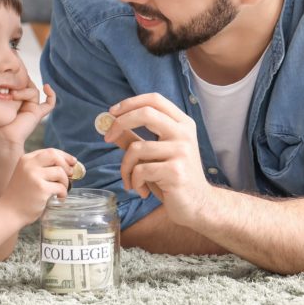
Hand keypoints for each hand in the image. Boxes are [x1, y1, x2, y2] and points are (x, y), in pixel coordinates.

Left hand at [0, 81, 56, 151]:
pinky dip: (51, 94)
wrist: (1, 140)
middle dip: (18, 82)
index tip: (1, 80)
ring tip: (14, 95)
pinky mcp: (37, 113)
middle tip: (9, 85)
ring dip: (25, 90)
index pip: (14, 84)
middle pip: (25, 84)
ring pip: (33, 90)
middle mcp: (21, 103)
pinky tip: (46, 87)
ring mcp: (30, 108)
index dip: (10, 79)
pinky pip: (49, 103)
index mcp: (10, 102)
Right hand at [0, 148, 74, 223]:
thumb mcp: (26, 174)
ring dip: (65, 182)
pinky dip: (63, 193)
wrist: (9, 212)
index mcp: (26, 159)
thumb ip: (41, 167)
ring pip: (60, 172)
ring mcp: (35, 176)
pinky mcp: (41, 189)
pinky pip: (60, 187)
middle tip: (71, 175)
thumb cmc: (20, 195)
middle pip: (55, 157)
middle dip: (67, 165)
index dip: (64, 156)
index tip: (72, 162)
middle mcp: (29, 165)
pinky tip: (59, 198)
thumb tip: (67, 165)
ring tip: (61, 191)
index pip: (50, 151)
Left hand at [104, 93, 207, 228]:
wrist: (196, 204)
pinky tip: (142, 190)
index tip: (112, 113)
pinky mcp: (176, 171)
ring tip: (131, 180)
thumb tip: (109, 124)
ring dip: (125, 167)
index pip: (155, 100)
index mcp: (182, 123)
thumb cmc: (172, 177)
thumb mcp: (153, 153)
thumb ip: (134, 138)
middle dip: (120, 123)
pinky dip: (134, 182)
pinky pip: (140, 170)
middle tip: (107, 137)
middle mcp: (184, 133)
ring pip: (136, 148)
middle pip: (146, 113)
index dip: (130, 103)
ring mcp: (182, 151)